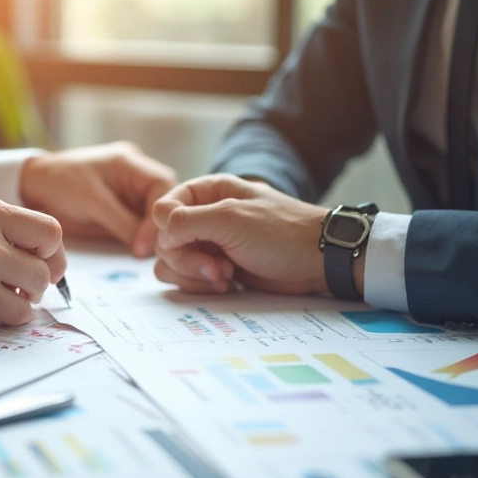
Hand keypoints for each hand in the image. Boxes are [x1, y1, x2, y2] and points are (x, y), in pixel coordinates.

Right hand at [0, 196, 65, 328]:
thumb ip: (9, 230)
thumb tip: (53, 262)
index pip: (50, 232)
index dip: (53, 253)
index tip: (42, 262)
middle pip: (44, 272)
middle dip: (37, 284)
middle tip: (19, 285)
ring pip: (29, 303)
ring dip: (20, 305)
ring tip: (0, 297)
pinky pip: (4, 320)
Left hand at [20, 141, 177, 256]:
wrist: (34, 187)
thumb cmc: (59, 184)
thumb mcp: (92, 202)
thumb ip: (122, 222)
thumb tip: (147, 248)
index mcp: (131, 162)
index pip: (163, 186)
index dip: (159, 215)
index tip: (146, 242)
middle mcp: (137, 175)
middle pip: (165, 201)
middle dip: (161, 226)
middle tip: (150, 252)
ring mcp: (132, 193)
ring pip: (157, 215)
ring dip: (154, 234)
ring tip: (146, 254)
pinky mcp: (125, 210)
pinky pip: (142, 224)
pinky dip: (143, 238)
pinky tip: (139, 251)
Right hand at [153, 174, 361, 295]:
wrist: (317, 261)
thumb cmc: (280, 233)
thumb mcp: (230, 218)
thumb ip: (187, 222)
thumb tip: (160, 236)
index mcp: (207, 192)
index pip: (162, 209)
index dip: (168, 230)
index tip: (187, 243)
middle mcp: (204, 216)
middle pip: (165, 241)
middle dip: (187, 260)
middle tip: (217, 269)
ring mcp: (210, 244)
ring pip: (173, 263)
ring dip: (194, 275)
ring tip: (226, 278)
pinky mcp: (217, 268)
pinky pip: (190, 279)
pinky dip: (203, 285)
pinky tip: (229, 285)